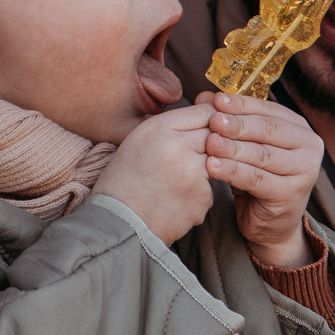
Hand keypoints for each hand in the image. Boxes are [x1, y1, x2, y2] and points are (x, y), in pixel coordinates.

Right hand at [96, 105, 223, 244]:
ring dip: (202, 174)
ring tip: (172, 185)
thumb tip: (207, 114)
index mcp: (160, 127)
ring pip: (217, 164)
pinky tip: (174, 203)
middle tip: (185, 163)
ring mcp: (193, 172)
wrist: (117, 222)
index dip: (209, 121)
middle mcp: (179, 146)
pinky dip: (196, 198)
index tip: (205, 131)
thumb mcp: (139, 140)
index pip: (205, 112)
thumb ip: (171, 127)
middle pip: (215, 137)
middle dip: (206, 148)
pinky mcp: (201, 197)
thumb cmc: (124, 181)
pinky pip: (209, 191)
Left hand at [204, 93, 324, 268]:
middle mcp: (310, 147)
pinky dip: (233, 171)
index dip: (242, 104)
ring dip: (233, 148)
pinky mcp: (292, 194)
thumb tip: (203, 97)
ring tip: (209, 143)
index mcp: (300, 129)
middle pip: (268, 130)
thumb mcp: (243, 147)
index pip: (269, 110)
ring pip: (262, 154)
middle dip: (238, 124)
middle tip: (212, 121)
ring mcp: (305, 172)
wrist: (270, 224)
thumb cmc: (256, 180)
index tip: (216, 100)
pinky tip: (212, 166)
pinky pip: (257, 178)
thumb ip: (229, 122)